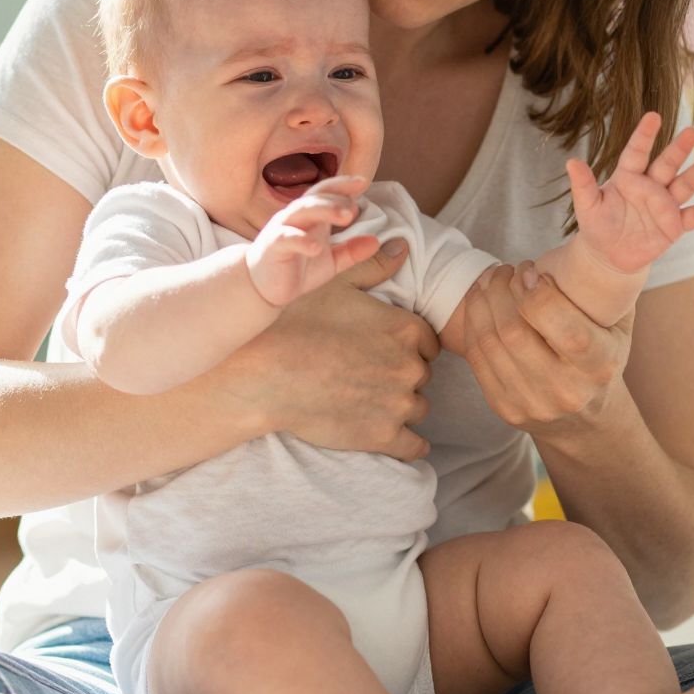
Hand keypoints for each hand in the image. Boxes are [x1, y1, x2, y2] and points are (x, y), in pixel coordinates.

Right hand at [215, 239, 437, 459]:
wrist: (265, 374)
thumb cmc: (295, 322)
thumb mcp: (333, 282)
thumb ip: (373, 265)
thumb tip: (402, 247)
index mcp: (405, 328)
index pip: (428, 342)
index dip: (408, 346)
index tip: (386, 350)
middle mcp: (410, 366)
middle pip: (421, 374)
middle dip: (402, 374)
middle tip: (372, 375)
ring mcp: (399, 403)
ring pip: (418, 407)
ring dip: (402, 406)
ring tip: (373, 402)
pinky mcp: (384, 436)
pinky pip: (414, 447)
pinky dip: (410, 444)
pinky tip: (400, 439)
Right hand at [246, 176, 380, 306]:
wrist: (263, 287)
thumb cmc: (297, 267)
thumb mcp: (330, 262)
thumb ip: (351, 251)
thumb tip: (376, 242)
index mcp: (311, 216)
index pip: (326, 192)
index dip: (343, 185)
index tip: (363, 182)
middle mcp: (296, 217)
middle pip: (316, 197)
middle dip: (336, 198)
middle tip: (355, 208)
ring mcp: (283, 229)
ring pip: (301, 210)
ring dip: (324, 210)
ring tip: (346, 217)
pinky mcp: (272, 247)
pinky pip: (286, 238)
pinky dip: (301, 240)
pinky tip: (316, 247)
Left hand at [454, 263, 634, 436]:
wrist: (586, 419)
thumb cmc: (602, 355)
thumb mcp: (619, 324)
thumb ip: (608, 287)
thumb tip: (600, 241)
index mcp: (600, 366)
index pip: (567, 330)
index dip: (539, 294)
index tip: (531, 269)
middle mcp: (567, 391)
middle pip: (516, 332)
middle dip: (502, 290)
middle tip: (507, 270)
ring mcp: (532, 404)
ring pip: (491, 342)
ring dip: (483, 301)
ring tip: (492, 280)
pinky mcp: (504, 408)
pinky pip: (477, 357)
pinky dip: (473, 322)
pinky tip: (481, 302)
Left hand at [566, 114, 693, 275]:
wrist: (609, 256)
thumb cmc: (597, 226)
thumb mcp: (586, 207)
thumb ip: (583, 185)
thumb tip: (571, 162)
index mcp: (628, 177)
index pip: (637, 152)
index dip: (644, 135)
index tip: (653, 116)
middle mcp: (650, 186)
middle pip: (667, 164)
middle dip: (679, 149)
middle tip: (692, 131)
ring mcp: (664, 205)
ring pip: (683, 185)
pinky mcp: (674, 225)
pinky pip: (693, 217)